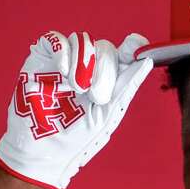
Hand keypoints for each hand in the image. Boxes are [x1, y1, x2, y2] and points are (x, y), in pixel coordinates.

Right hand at [0, 30, 153, 188]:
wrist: (42, 149)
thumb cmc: (77, 138)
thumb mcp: (108, 114)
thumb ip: (127, 85)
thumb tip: (147, 60)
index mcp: (107, 81)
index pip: (124, 55)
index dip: (132, 47)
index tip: (136, 46)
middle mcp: (88, 68)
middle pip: (106, 47)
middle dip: (104, 69)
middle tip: (94, 96)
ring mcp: (65, 62)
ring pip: (83, 40)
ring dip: (84, 62)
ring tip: (76, 88)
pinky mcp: (42, 58)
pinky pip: (56, 38)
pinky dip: (63, 51)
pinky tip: (63, 72)